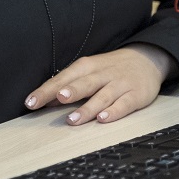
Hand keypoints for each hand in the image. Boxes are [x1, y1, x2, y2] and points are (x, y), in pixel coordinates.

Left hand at [24, 44, 176, 125]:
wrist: (148, 59)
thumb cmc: (111, 68)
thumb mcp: (89, 71)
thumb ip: (68, 85)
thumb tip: (43, 101)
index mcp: (88, 66)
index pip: (64, 77)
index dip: (47, 90)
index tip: (30, 102)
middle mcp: (103, 74)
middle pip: (84, 83)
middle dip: (69, 91)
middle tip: (56, 98)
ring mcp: (120, 84)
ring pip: (102, 96)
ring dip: (87, 108)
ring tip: (72, 119)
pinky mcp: (136, 95)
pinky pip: (124, 105)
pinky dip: (114, 112)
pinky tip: (103, 120)